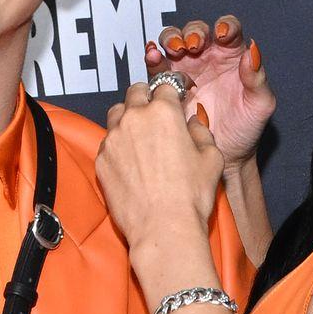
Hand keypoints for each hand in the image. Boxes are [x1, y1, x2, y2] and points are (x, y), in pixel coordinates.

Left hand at [99, 79, 223, 256]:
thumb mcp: (212, 158)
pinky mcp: (101, 159)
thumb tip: (192, 123)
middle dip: (147, 97)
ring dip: (128, 115)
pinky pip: (107, 141)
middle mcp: (135, 118)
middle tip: (157, 111)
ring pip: (117, 112)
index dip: (173, 90)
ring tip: (140, 132)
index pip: (165, 85)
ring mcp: (113, 138)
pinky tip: (130, 158)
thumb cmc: (190, 196)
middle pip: (136, 92)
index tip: (177, 96)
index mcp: (164, 111)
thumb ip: (201, 132)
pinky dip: (118, 142)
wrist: (162, 228)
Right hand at [144, 15, 274, 166]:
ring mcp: (185, 69)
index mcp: (232, 56)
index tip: (222, 35)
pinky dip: (152, 57)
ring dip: (171, 40)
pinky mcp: (167, 85)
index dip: (225, 26)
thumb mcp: (260, 104)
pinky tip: (153, 56)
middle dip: (193, 32)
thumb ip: (257, 77)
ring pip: (173, 42)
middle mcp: (207, 57)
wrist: (225, 156)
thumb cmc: (246, 129)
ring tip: (173, 51)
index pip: (228, 29)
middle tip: (193, 45)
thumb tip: (252, 51)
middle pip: (196, 30)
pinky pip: (157, 67)